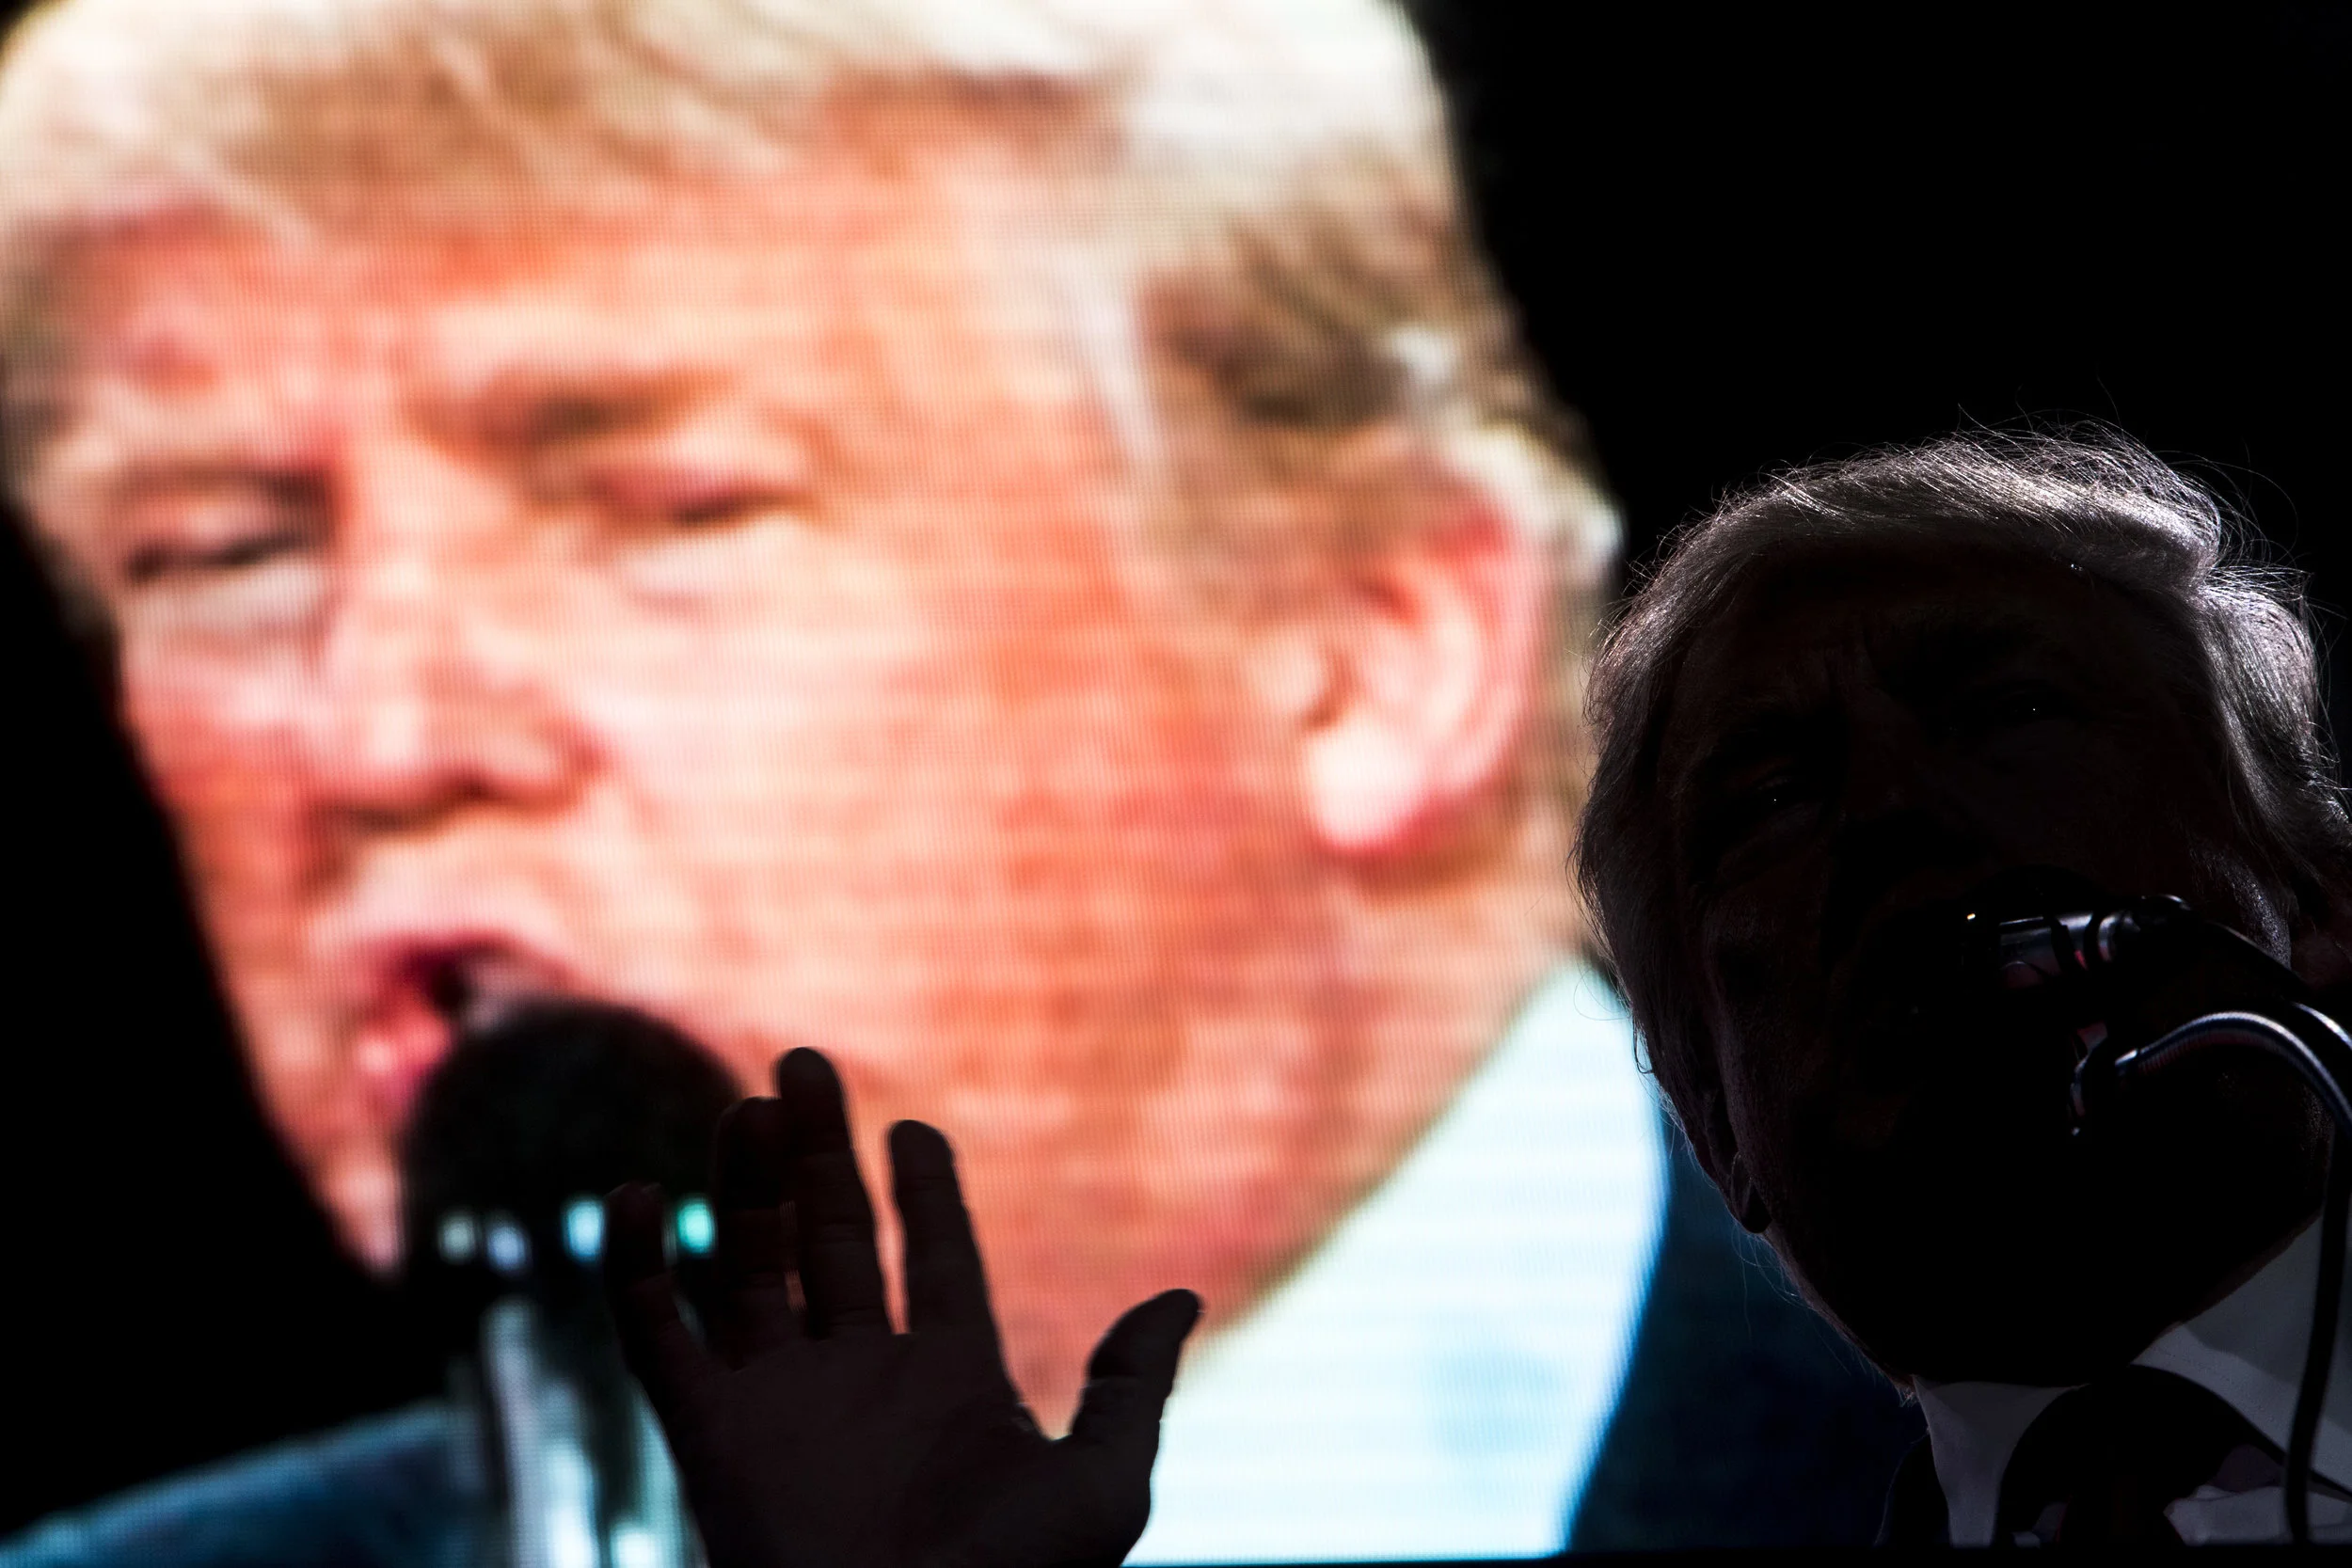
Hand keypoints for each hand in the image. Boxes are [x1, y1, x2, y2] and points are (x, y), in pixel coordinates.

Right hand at [602, 1047, 1199, 1567]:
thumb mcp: (1101, 1486)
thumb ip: (1131, 1388)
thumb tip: (1179, 1298)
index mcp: (952, 1380)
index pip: (934, 1260)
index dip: (925, 1191)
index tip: (914, 1129)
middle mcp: (862, 1378)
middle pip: (831, 1238)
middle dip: (819, 1152)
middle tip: (806, 1063)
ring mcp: (781, 1402)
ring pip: (748, 1265)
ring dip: (744, 1183)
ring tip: (752, 1105)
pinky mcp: (709, 1435)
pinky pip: (657, 1335)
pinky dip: (637, 1265)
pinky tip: (639, 1194)